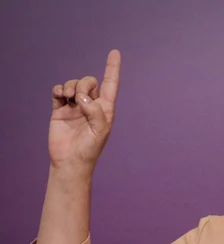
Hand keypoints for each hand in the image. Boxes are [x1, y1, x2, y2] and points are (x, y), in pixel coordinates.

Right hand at [48, 50, 120, 174]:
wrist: (70, 161)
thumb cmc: (90, 149)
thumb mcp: (100, 131)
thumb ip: (95, 111)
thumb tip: (82, 97)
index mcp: (105, 109)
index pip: (110, 85)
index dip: (112, 68)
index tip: (114, 52)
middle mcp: (91, 105)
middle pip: (89, 81)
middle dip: (84, 84)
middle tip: (78, 98)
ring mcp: (75, 107)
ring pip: (74, 84)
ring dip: (71, 86)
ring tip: (68, 97)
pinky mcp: (60, 109)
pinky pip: (59, 92)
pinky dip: (59, 89)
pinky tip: (60, 96)